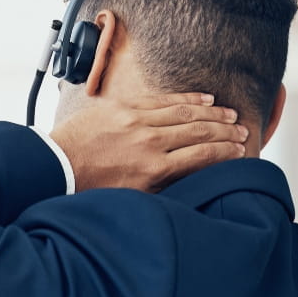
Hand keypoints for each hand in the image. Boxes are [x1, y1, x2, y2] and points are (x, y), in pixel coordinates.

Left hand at [50, 93, 247, 192]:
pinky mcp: (123, 107)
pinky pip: (162, 99)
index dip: (226, 152)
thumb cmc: (89, 187)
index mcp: (153, 169)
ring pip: (185, 113)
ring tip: (229, 115)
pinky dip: (186, 99)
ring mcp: (136, 121)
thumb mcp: (131, 197)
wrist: (54, 166)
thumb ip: (162, 186)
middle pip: (199, 132)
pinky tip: (203, 100)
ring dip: (212, 114)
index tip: (241, 150)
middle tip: (243, 131)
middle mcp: (149, 142)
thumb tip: (190, 181)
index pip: (202, 156)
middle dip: (225, 132)